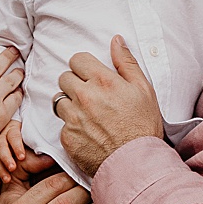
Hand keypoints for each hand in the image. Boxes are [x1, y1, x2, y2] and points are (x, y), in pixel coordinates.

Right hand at [0, 121, 55, 186]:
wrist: (27, 146)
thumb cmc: (35, 143)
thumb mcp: (38, 144)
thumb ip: (44, 151)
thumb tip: (54, 158)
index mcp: (15, 128)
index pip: (14, 135)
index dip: (17, 145)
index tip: (22, 157)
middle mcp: (3, 136)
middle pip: (0, 145)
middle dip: (6, 157)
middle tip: (12, 168)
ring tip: (6, 179)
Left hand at [54, 36, 162, 176]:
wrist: (136, 163)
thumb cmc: (143, 126)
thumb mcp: (144, 89)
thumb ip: (126, 62)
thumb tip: (116, 40)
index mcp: (103, 81)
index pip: (77, 60)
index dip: (84, 67)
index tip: (91, 76)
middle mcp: (84, 96)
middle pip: (64, 78)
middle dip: (75, 84)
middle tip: (90, 96)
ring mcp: (73, 118)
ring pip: (58, 101)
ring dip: (69, 104)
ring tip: (87, 115)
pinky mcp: (67, 137)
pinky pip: (61, 125)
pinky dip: (71, 127)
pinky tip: (87, 133)